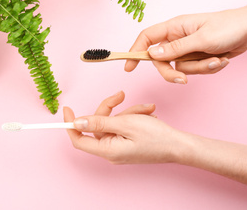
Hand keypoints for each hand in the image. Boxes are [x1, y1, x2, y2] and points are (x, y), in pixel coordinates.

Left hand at [64, 91, 185, 163]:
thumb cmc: (156, 137)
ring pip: (113, 122)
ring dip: (128, 112)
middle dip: (110, 108)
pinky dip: (134, 117)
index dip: (70, 125)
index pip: (79, 139)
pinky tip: (148, 114)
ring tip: (146, 110)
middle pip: (98, 125)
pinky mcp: (127, 143)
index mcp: (107, 150)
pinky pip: (122, 126)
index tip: (67, 109)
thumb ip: (99, 122)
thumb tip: (77, 122)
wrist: (180, 146)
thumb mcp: (126, 124)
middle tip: (121, 95)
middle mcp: (110, 151)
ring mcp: (119, 148)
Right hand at [125, 7, 246, 83]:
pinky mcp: (197, 57)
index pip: (147, 38)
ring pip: (181, 68)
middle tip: (184, 79)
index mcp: (174, 27)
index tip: (128, 67)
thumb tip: (152, 54)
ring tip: (217, 59)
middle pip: (162, 61)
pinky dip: (208, 68)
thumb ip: (175, 49)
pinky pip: (194, 70)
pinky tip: (221, 59)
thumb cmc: (228, 27)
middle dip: (174, 72)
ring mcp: (188, 49)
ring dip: (200, 68)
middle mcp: (178, 38)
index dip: (135, 51)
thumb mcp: (201, 39)